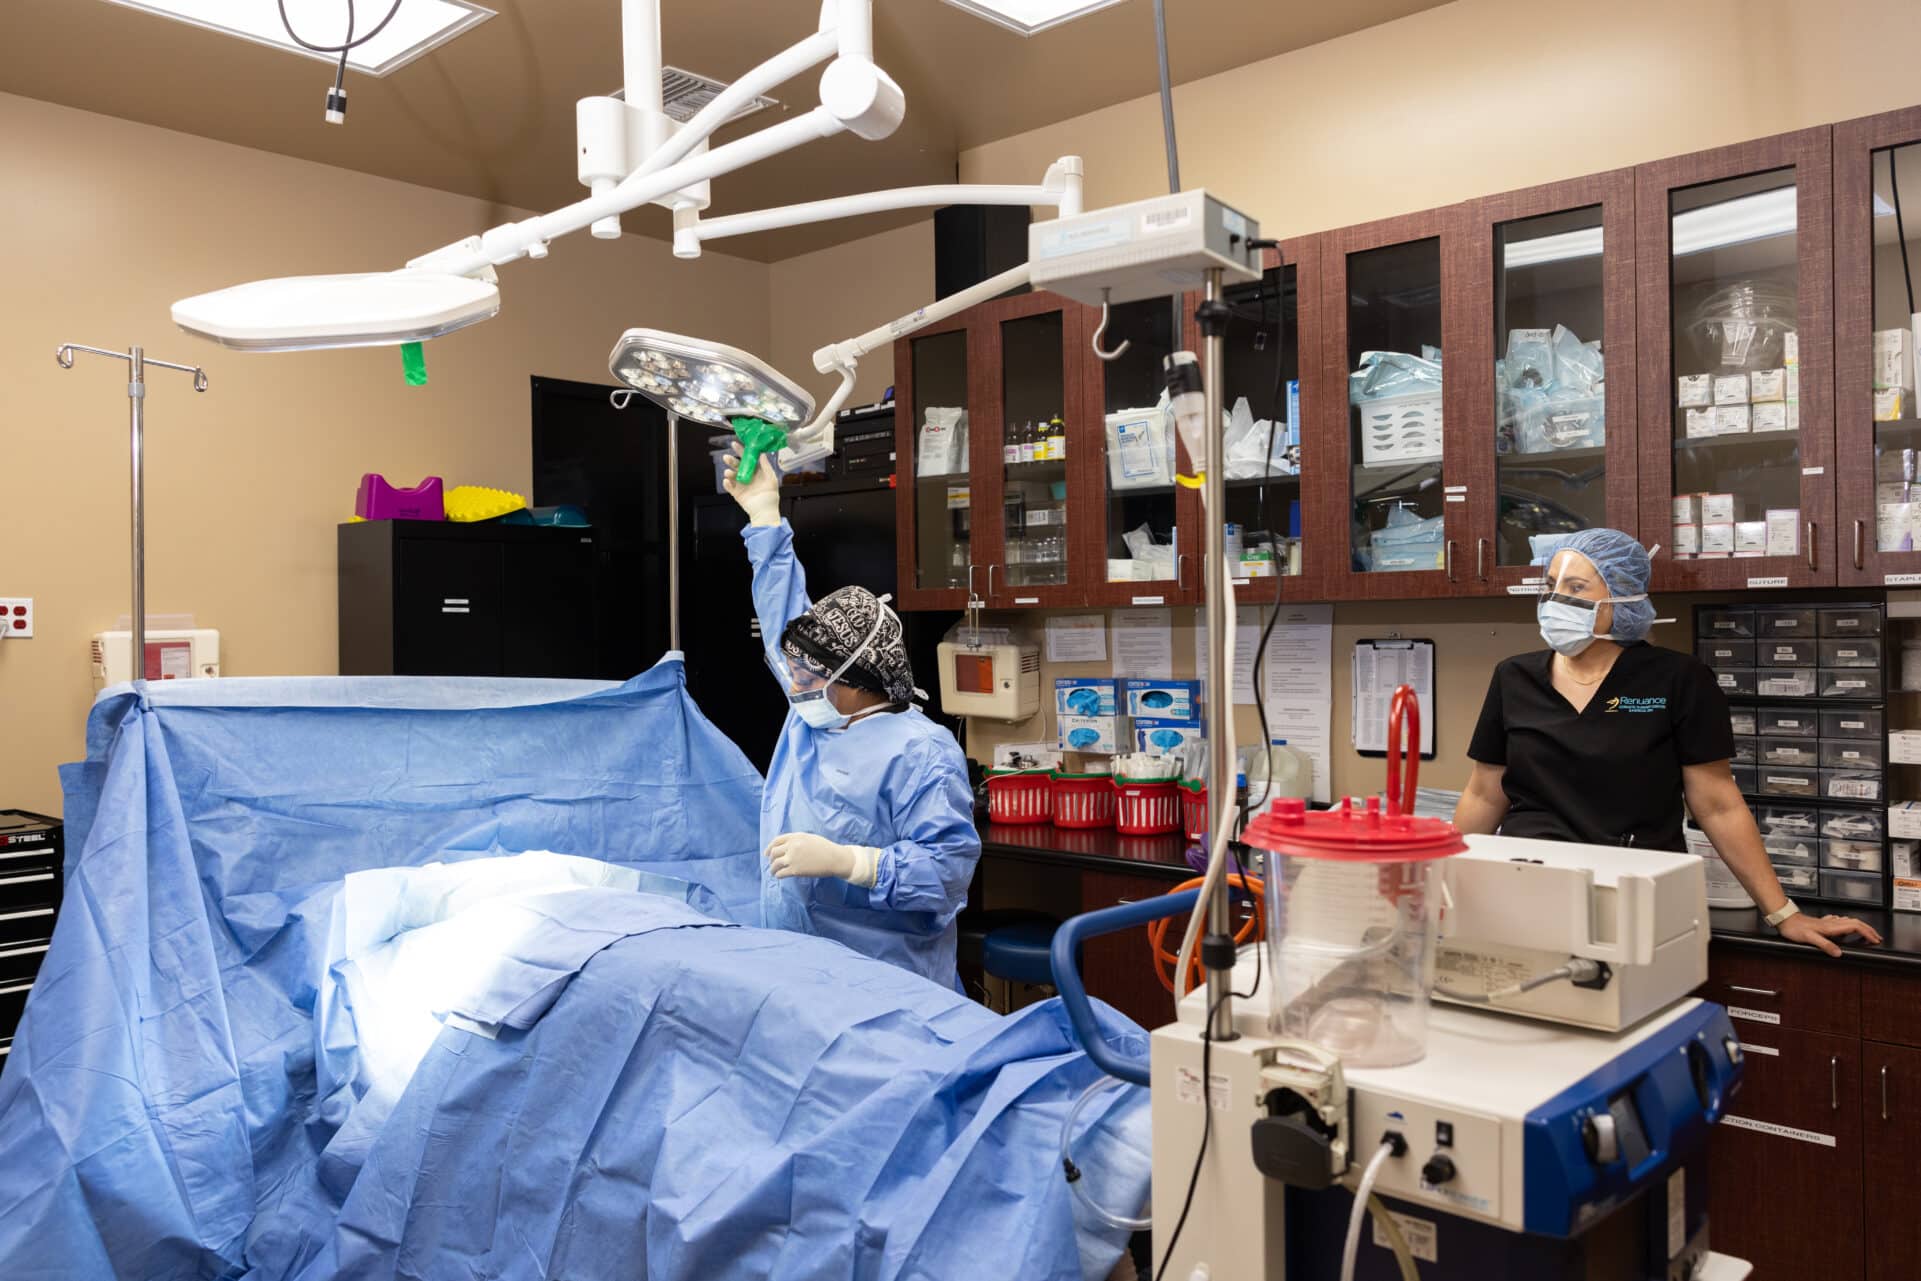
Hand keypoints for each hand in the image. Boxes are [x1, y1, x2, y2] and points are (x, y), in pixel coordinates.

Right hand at [723, 443, 781, 525]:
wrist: (765, 511)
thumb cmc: (770, 496)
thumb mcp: (771, 478)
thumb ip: (766, 466)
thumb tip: (762, 453)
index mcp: (756, 471)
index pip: (747, 459)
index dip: (741, 451)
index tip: (735, 444)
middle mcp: (747, 476)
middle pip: (737, 465)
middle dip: (731, 461)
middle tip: (727, 457)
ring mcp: (741, 484)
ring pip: (732, 475)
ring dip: (728, 472)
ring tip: (728, 472)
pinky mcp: (736, 493)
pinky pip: (729, 487)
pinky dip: (727, 483)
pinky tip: (727, 481)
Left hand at [765, 832, 879, 886]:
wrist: (834, 858)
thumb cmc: (825, 848)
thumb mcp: (809, 838)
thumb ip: (797, 840)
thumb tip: (785, 847)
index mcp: (796, 837)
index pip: (776, 841)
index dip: (769, 847)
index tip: (767, 853)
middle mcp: (792, 846)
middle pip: (774, 852)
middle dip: (770, 859)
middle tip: (771, 863)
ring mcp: (793, 858)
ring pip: (775, 864)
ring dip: (772, 868)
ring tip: (773, 872)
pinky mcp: (795, 870)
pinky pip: (781, 873)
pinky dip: (778, 875)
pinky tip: (779, 876)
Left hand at [1777, 911, 1882, 956]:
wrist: (1784, 919)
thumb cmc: (1794, 928)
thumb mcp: (1809, 938)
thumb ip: (1825, 945)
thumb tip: (1839, 953)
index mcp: (1831, 927)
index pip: (1855, 926)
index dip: (1867, 932)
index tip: (1875, 939)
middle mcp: (1831, 923)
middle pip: (1856, 922)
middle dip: (1868, 929)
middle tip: (1877, 937)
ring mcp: (1827, 922)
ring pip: (1849, 921)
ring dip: (1861, 926)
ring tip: (1867, 933)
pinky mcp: (1822, 923)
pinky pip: (1840, 922)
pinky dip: (1848, 925)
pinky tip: (1845, 927)